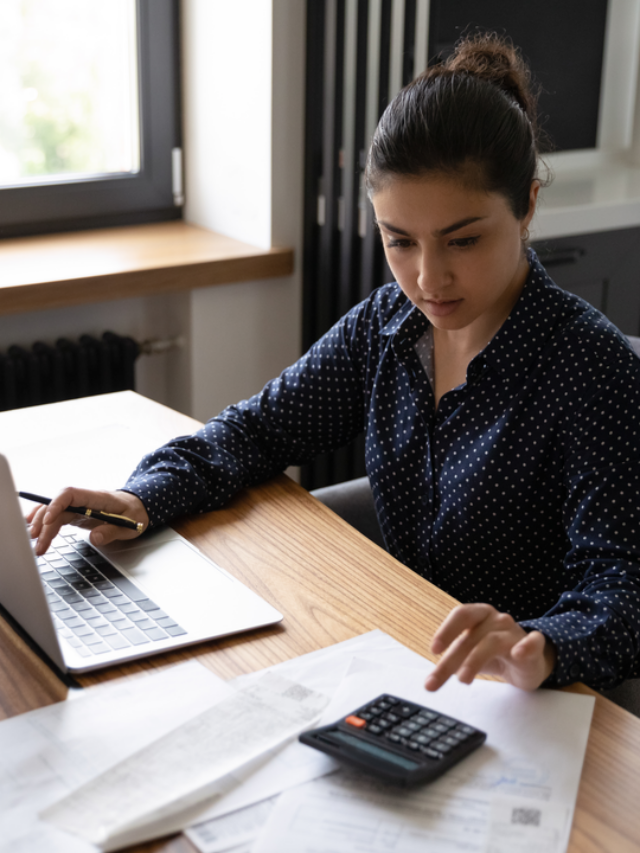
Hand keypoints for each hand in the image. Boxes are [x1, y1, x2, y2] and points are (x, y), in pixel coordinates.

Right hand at [27, 487, 148, 555]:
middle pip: (58, 506)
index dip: (56, 504)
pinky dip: (45, 524)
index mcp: (98, 497)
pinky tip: (34, 531)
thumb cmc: (135, 513)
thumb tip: (95, 538)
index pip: (71, 494)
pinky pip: (57, 517)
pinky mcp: (76, 514)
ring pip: (55, 512)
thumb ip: (112, 531)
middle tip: (38, 542)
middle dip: (44, 523)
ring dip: (42, 526)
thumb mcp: (131, 525)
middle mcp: (84, 500)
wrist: (139, 507)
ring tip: (35, 543)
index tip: (48, 520)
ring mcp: (79, 506)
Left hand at [425, 603, 556, 691]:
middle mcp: (497, 619)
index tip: (433, 650)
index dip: (446, 630)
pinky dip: (526, 646)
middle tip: (435, 680)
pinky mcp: (534, 646)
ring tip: (462, 679)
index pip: (461, 614)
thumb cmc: (494, 653)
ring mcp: (515, 632)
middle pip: (472, 636)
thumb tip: (431, 680)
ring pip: (492, 642)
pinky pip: (533, 642)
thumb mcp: (470, 655)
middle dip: (451, 659)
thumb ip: (452, 662)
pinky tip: (518, 653)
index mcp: (480, 615)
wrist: (528, 661)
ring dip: (474, 660)